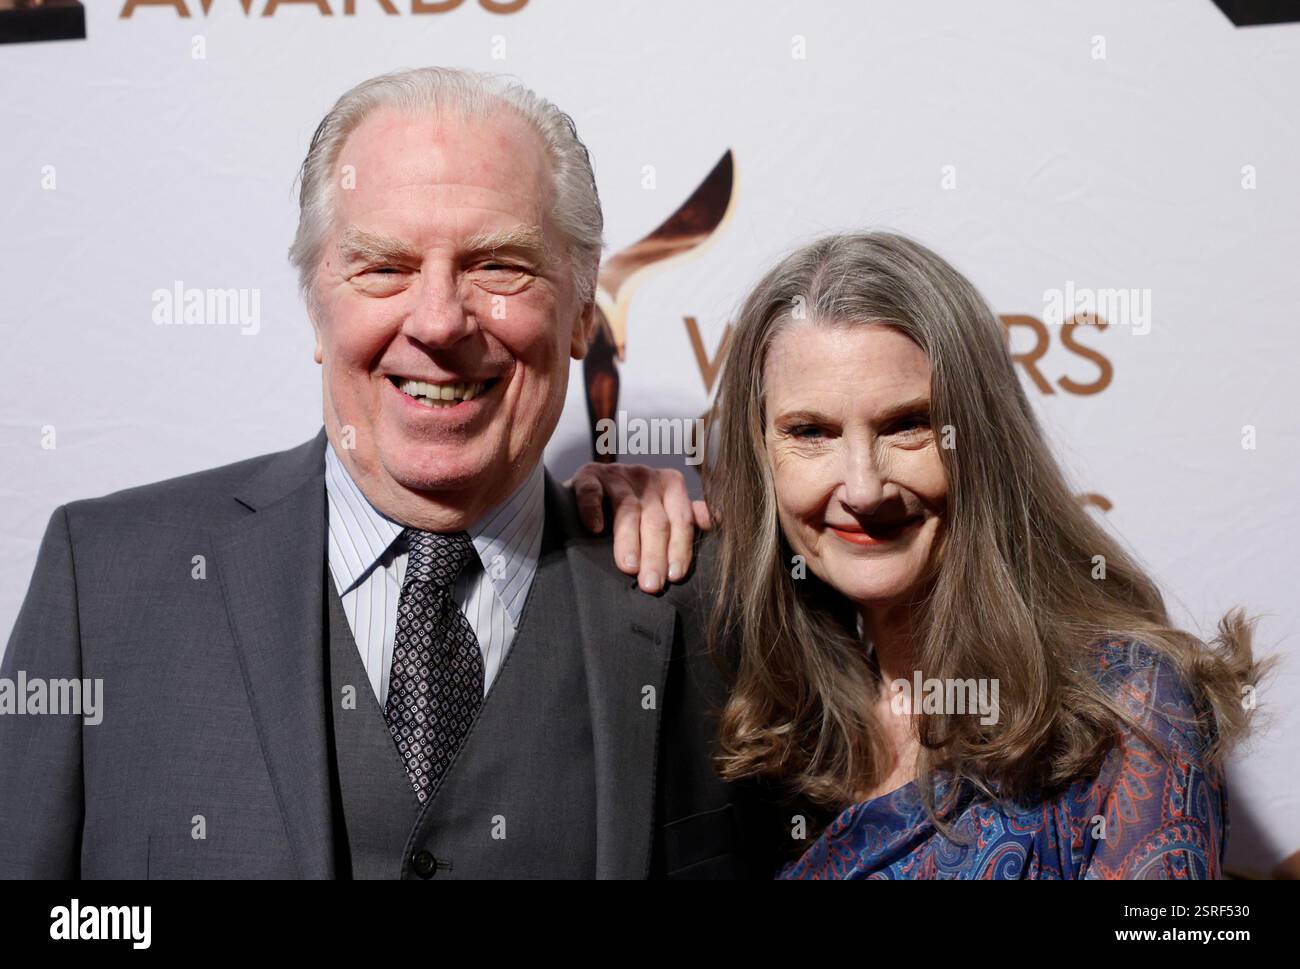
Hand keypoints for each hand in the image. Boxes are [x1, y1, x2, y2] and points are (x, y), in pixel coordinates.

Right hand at [566, 463, 712, 592]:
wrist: (587, 492)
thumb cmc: (630, 510)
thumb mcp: (662, 510)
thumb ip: (686, 518)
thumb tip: (714, 522)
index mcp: (671, 485)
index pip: (681, 519)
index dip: (680, 548)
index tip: (675, 576)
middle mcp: (647, 477)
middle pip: (656, 519)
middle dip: (655, 554)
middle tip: (651, 584)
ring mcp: (618, 475)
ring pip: (627, 508)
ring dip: (628, 539)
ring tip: (629, 567)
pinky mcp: (588, 475)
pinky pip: (592, 491)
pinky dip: (593, 509)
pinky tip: (595, 530)